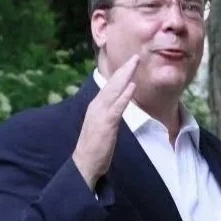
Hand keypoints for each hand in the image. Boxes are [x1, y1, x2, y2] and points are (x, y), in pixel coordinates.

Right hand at [72, 55, 138, 189]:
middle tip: (136, 56)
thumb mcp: (101, 124)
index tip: (130, 63)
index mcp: (96, 106)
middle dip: (124, 69)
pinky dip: (125, 96)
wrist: (84, 163)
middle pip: (112, 83)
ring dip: (125, 76)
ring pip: (114, 91)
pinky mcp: (106, 124)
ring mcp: (100, 114)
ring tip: (134, 64)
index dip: (120, 74)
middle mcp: (97, 106)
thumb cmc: (94, 146)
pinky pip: (117, 107)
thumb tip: (118, 104)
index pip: (109, 86)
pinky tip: (132, 87)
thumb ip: (108, 112)